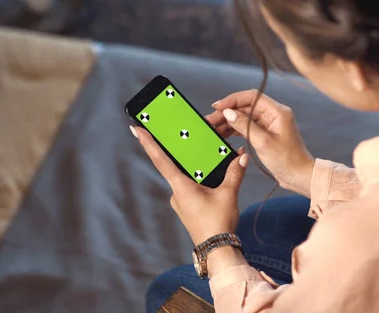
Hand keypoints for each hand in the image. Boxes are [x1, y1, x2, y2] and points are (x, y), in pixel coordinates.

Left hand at [131, 126, 248, 244]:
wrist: (216, 249)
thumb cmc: (218, 223)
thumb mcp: (229, 194)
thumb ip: (235, 172)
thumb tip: (242, 156)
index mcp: (181, 187)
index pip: (161, 160)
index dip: (148, 144)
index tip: (136, 129)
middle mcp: (176, 193)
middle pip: (172, 166)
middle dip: (175, 151)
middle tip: (175, 135)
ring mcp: (181, 202)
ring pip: (184, 178)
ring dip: (192, 167)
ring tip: (206, 158)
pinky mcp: (188, 208)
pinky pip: (190, 188)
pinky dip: (198, 179)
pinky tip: (211, 177)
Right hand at [206, 90, 314, 196]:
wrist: (299, 176)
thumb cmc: (287, 160)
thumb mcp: (263, 142)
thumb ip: (245, 126)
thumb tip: (228, 113)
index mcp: (277, 111)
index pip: (251, 97)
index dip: (232, 100)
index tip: (217, 107)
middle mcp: (273, 114)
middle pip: (245, 107)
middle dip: (227, 112)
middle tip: (210, 120)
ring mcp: (269, 124)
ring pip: (244, 117)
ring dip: (229, 122)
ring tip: (212, 128)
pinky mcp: (265, 133)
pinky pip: (247, 127)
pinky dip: (235, 130)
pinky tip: (223, 134)